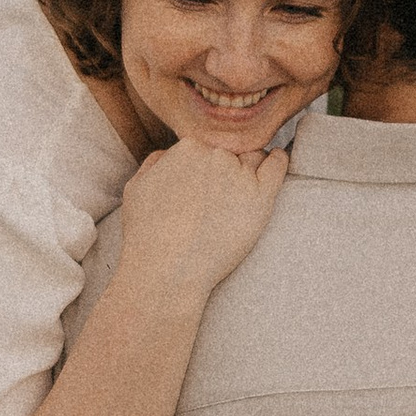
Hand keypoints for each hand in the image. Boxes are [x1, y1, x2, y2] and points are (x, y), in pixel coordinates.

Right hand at [111, 131, 288, 306]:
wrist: (167, 272)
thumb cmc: (147, 235)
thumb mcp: (137, 186)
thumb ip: (157, 161)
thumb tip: (173, 153)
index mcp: (188, 147)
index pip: (209, 143)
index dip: (209, 164)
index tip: (207, 183)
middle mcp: (216, 155)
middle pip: (233, 149)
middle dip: (229, 165)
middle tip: (222, 193)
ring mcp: (240, 175)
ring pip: (255, 156)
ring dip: (252, 166)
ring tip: (243, 189)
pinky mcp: (261, 198)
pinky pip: (278, 165)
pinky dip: (279, 160)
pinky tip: (277, 160)